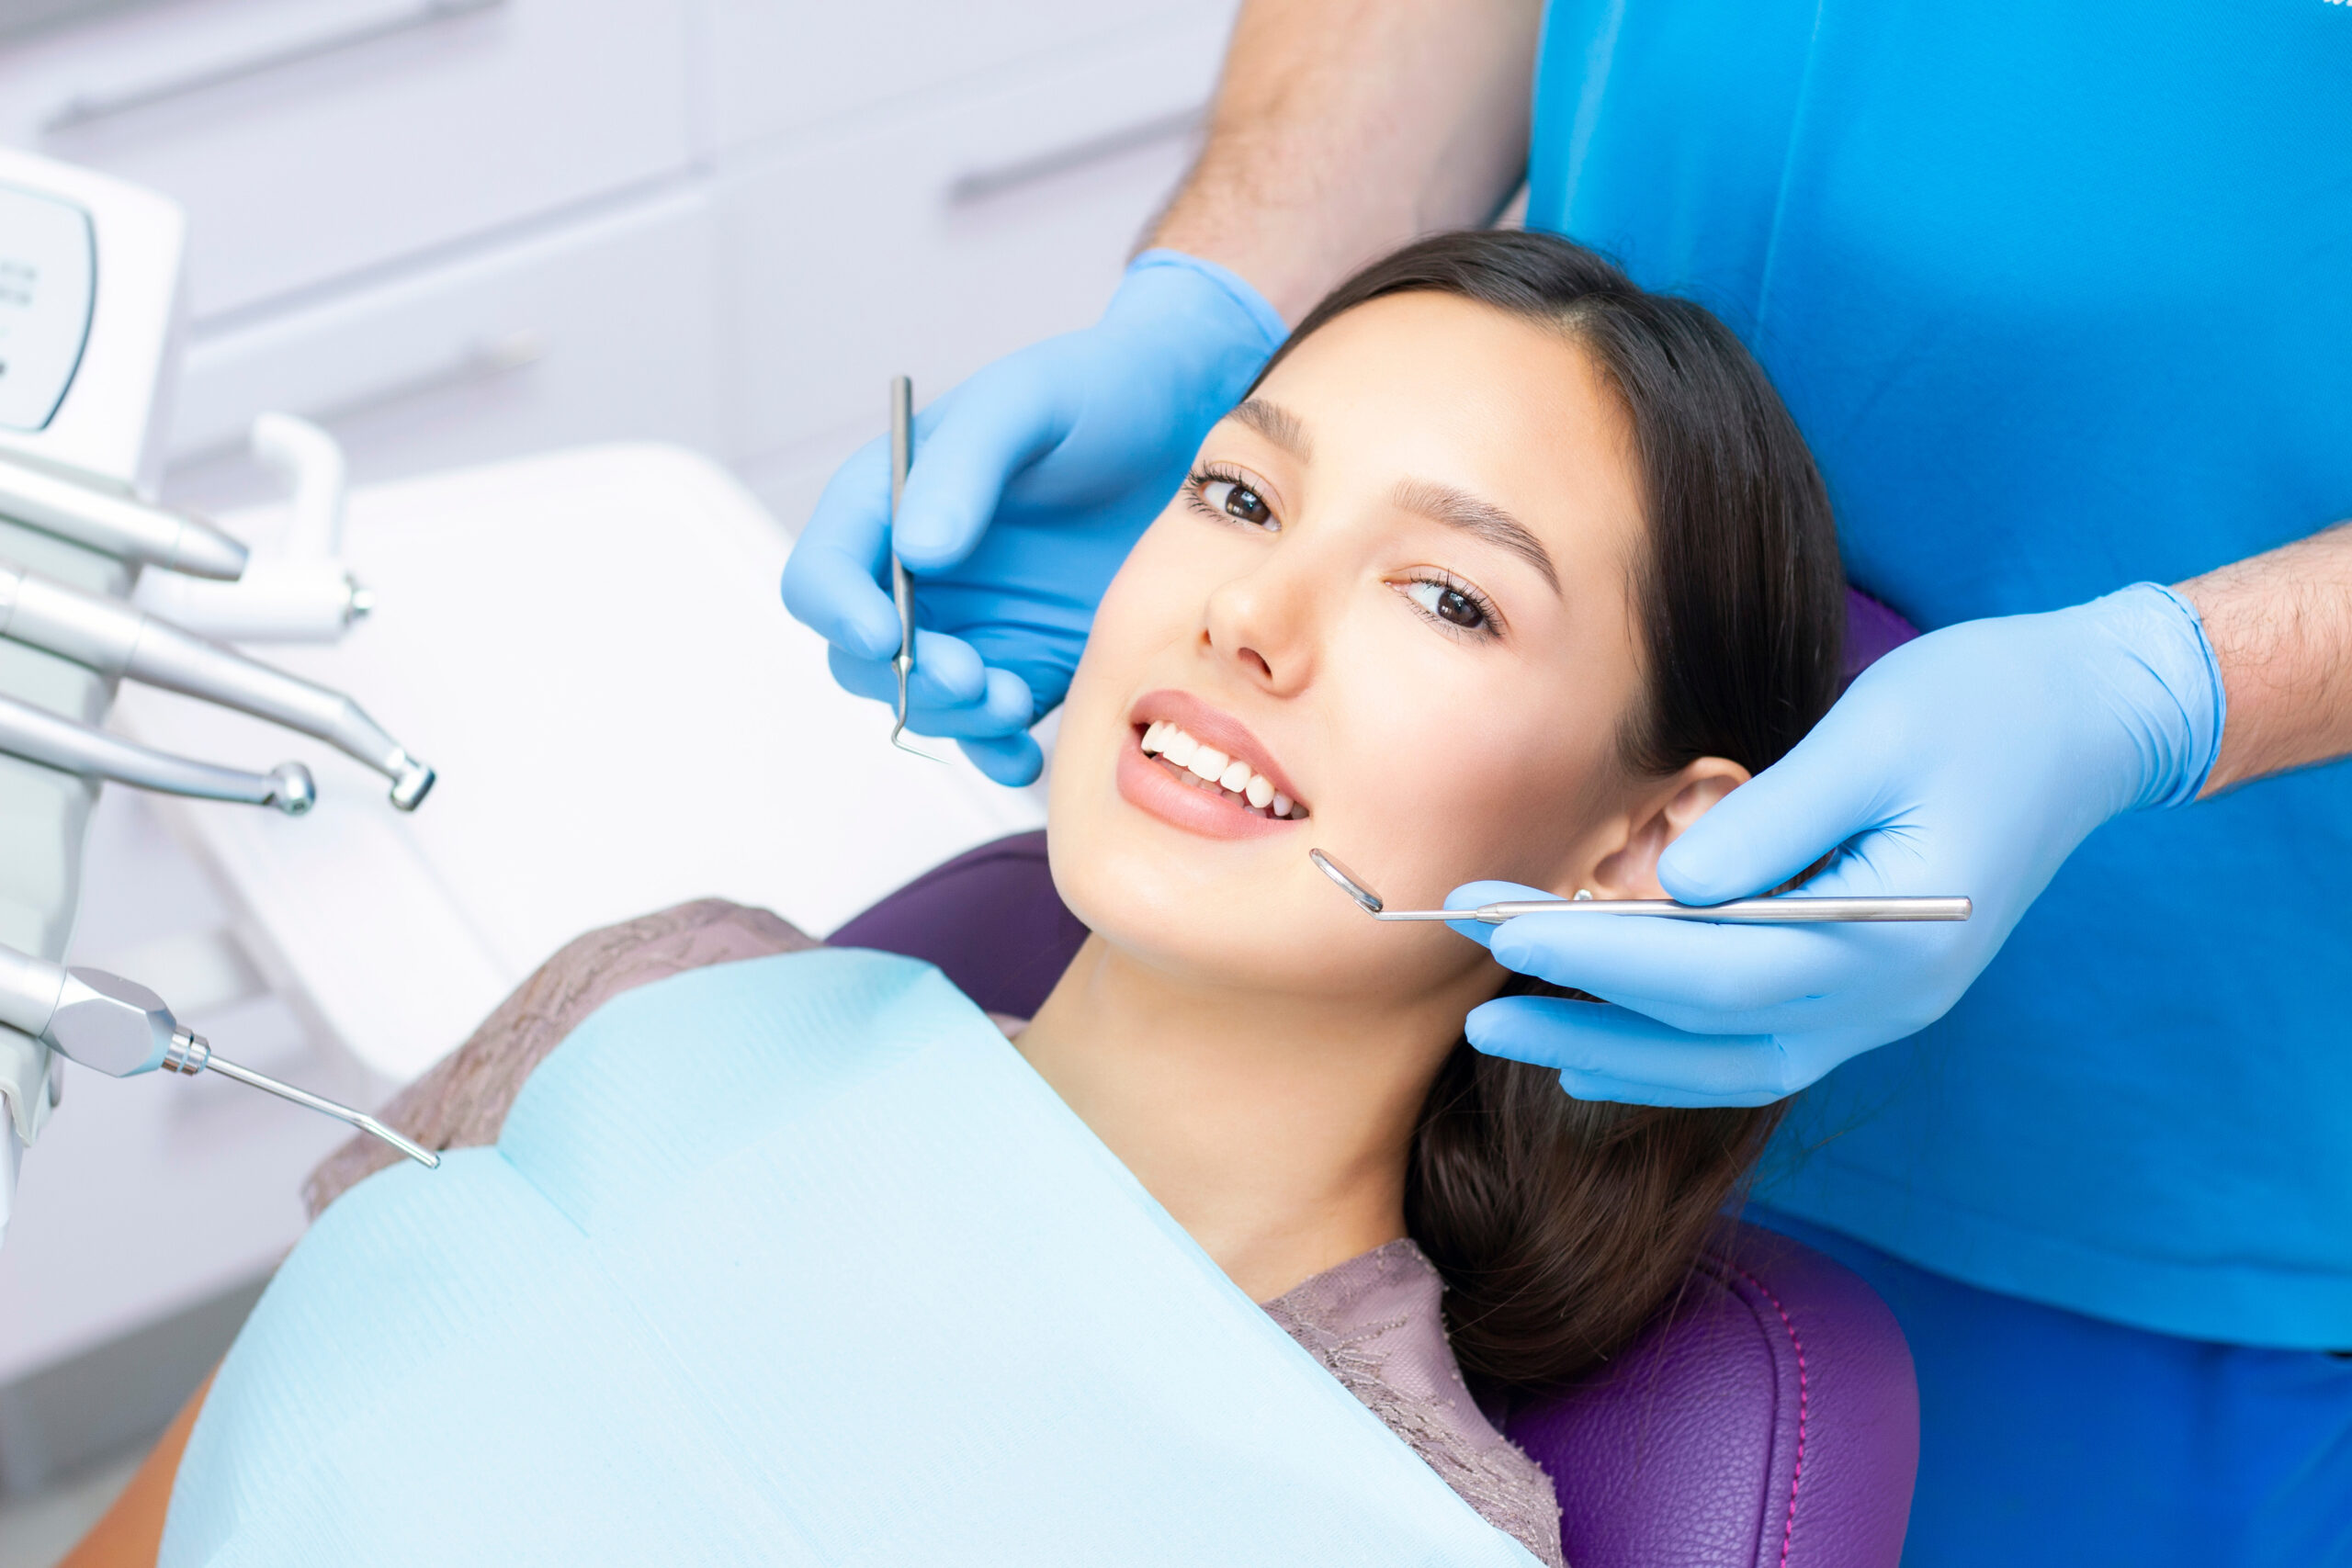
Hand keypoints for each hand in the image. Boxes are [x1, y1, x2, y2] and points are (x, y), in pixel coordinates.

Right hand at [782, 251, 1286, 783]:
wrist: (1188, 423)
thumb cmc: (1096, 392)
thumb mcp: (1025, 403)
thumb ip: (963, 468)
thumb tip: (914, 550)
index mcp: (887, 504)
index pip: (822, 575)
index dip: (838, 611)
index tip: (884, 634)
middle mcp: (915, 574)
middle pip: (863, 657)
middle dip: (906, 678)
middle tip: (969, 677)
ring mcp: (969, 624)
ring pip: (922, 701)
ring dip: (954, 719)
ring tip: (1013, 703)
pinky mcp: (1026, 660)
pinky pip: (989, 725)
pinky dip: (995, 749)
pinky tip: (1023, 753)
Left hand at [1455, 584, 2225, 1105]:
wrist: (2089, 724)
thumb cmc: (1983, 707)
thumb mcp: (1871, 736)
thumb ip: (1771, 823)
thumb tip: (1665, 890)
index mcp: (1890, 939)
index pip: (1710, 968)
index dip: (1593, 953)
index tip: (1496, 923)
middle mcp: (1887, 1001)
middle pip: (1706, 1031)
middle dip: (1580, 1011)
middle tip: (1471, 992)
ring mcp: (1881, 1010)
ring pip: (1726, 1063)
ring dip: (1613, 1051)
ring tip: (1506, 1032)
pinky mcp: (1867, 994)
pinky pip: (1755, 1048)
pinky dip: (1670, 1058)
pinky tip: (1594, 1055)